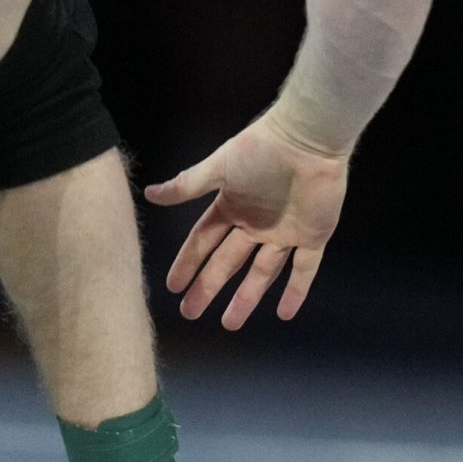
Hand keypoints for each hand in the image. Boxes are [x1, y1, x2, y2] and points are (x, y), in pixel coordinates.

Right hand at [143, 111, 346, 328]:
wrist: (308, 138)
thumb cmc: (263, 148)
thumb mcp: (219, 167)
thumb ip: (188, 185)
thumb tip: (149, 194)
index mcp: (233, 205)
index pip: (204, 241)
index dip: (188, 263)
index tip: (173, 286)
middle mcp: (256, 223)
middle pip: (228, 262)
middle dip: (209, 287)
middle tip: (191, 312)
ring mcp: (285, 231)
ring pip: (263, 272)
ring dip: (247, 297)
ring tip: (229, 323)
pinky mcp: (313, 235)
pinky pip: (304, 269)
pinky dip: (296, 291)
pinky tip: (284, 313)